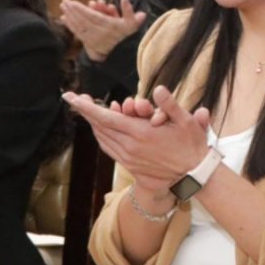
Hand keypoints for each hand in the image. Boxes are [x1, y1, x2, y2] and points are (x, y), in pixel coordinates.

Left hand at [59, 0, 148, 62]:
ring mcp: (93, 39)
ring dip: (69, 16)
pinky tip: (63, 18)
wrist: (121, 52)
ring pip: (79, 26)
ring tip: (62, 6)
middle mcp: (100, 33)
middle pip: (83, 21)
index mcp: (109, 26)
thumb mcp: (132, 22)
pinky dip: (70, 25)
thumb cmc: (126, 34)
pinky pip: (78, 33)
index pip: (93, 17)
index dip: (83, 10)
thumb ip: (128, 10)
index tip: (73, 2)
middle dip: (73, 10)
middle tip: (64, 1)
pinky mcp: (88, 43)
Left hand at [66, 82, 213, 193]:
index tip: (71, 97)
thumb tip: (158, 89)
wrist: (193, 175)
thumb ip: (170, 105)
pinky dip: (101, 136)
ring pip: (103, 138)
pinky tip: (100, 129)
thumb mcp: (187, 122)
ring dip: (93, 123)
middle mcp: (130, 147)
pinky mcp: (130, 165)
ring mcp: (129, 158)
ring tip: (87, 110)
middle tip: (76, 98)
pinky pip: (109, 148)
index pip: (105, 118)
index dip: (86, 107)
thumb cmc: (190, 146)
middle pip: (100, 127)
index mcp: (140, 133)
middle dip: (86, 111)